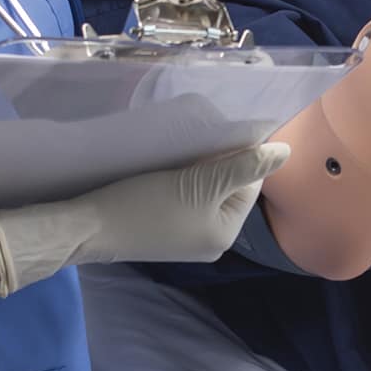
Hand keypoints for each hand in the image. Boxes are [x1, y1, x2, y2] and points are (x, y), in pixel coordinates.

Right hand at [0, 141, 289, 294]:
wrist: (85, 226)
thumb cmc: (145, 204)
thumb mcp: (199, 181)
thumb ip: (243, 166)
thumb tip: (285, 153)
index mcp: (226, 233)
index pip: (251, 182)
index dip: (239, 153)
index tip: (219, 130)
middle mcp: (211, 240)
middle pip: (229, 186)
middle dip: (218, 160)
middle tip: (198, 137)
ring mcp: (186, 237)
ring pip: (206, 189)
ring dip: (198, 166)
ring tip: (182, 147)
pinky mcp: (163, 230)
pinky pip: (185, 198)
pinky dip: (180, 179)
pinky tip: (167, 164)